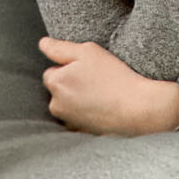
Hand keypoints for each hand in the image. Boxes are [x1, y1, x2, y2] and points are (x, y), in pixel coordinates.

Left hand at [38, 37, 178, 135]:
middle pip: (58, 90)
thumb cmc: (112, 76)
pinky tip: (103, 107)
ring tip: (101, 93)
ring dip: (78, 99)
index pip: (52, 71)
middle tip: (95, 80)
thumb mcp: (88, 51)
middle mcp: (57, 106)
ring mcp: (69, 122)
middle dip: (71, 84)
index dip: (69, 67)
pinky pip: (79, 119)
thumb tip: (42, 44)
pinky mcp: (82, 134)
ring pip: (68, 105)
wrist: (136, 108)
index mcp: (55, 83)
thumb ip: (60, 47)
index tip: (86, 68)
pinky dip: (87, 113)